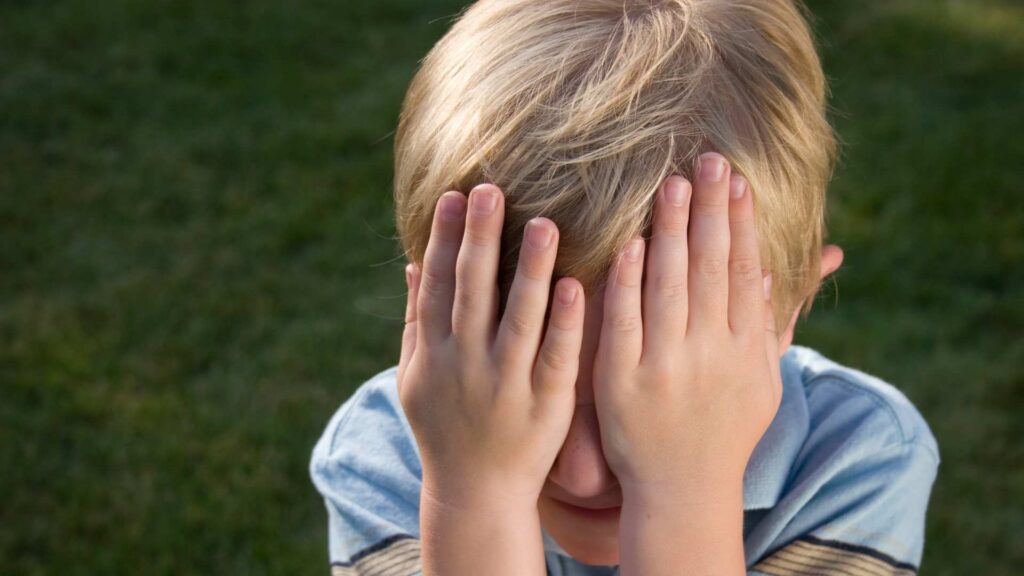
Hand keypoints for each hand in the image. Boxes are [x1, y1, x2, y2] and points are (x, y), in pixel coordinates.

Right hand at [396, 184, 585, 509]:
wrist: (475, 494)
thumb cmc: (444, 427)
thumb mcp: (415, 376)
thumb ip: (416, 319)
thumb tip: (413, 262)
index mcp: (434, 353)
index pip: (438, 286)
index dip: (446, 239)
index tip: (456, 195)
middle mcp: (466, 364)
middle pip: (473, 292)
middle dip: (480, 239)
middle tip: (492, 189)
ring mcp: (506, 385)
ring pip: (520, 319)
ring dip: (531, 270)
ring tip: (546, 223)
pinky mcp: (545, 405)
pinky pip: (556, 357)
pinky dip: (564, 322)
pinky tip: (574, 285)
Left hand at [593, 152, 781, 499]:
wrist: (681, 490)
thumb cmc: (724, 430)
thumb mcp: (763, 382)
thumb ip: (773, 324)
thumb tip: (792, 267)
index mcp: (746, 351)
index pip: (747, 274)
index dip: (742, 224)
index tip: (736, 180)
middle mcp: (710, 355)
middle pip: (712, 270)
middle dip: (710, 212)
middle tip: (706, 161)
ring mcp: (665, 367)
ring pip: (669, 287)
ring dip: (672, 232)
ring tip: (671, 184)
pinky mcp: (621, 382)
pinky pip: (624, 323)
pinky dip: (627, 282)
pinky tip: (629, 243)